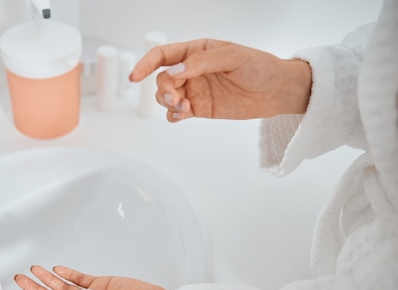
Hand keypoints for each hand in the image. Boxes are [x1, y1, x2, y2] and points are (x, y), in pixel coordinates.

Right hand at [129, 38, 310, 120]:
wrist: (276, 91)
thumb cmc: (259, 66)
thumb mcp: (232, 57)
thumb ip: (202, 62)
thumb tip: (176, 70)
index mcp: (196, 51)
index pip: (163, 55)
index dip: (146, 64)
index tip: (135, 76)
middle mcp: (191, 70)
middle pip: (162, 79)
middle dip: (164, 89)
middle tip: (178, 98)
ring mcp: (194, 90)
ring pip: (166, 97)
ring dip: (168, 103)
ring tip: (183, 107)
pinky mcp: (199, 108)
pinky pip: (176, 113)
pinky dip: (173, 116)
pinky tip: (181, 116)